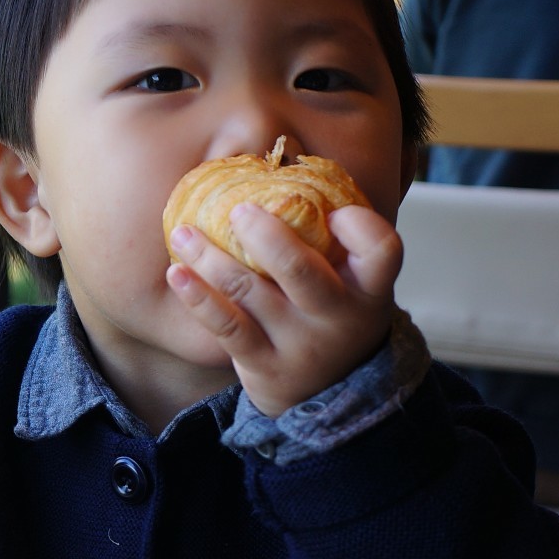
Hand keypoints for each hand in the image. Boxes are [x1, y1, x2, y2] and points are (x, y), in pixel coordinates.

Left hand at [166, 201, 401, 416]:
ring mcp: (299, 344)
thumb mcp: (356, 284)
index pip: (382, 250)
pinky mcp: (263, 363)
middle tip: (239, 209)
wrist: (328, 393)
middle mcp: (339, 317)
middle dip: (266, 236)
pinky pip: (225, 326)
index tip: (333, 211)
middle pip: (302, 271)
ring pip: (249, 292)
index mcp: (371, 289)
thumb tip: (289, 166)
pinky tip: (176, 272)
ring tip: (184, 232)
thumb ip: (339, 241)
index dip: (360, 226)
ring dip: (211, 257)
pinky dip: (197, 297)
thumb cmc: (334, 314)